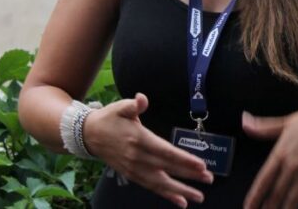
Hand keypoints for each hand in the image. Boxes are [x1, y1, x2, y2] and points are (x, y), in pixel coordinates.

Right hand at [84, 93, 213, 207]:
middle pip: (167, 169)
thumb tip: (142, 98)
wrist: (88, 135)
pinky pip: (151, 187)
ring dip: (181, 190)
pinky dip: (166, 195)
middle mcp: (138, 158)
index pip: (166, 152)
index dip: (184, 159)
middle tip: (209, 179)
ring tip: (198, 197)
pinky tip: (180, 201)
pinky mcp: (132, 175)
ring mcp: (134, 169)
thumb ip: (134, 104)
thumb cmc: (109, 118)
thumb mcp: (120, 107)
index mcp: (139, 139)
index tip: (201, 165)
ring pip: (161, 183)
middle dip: (189, 175)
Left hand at [242, 99, 297, 208]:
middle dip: (267, 208)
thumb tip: (244, 121)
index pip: (262, 180)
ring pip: (292, 201)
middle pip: (275, 195)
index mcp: (281, 154)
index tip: (247, 208)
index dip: (254, 197)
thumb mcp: (285, 122)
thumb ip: (263, 127)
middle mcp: (292, 168)